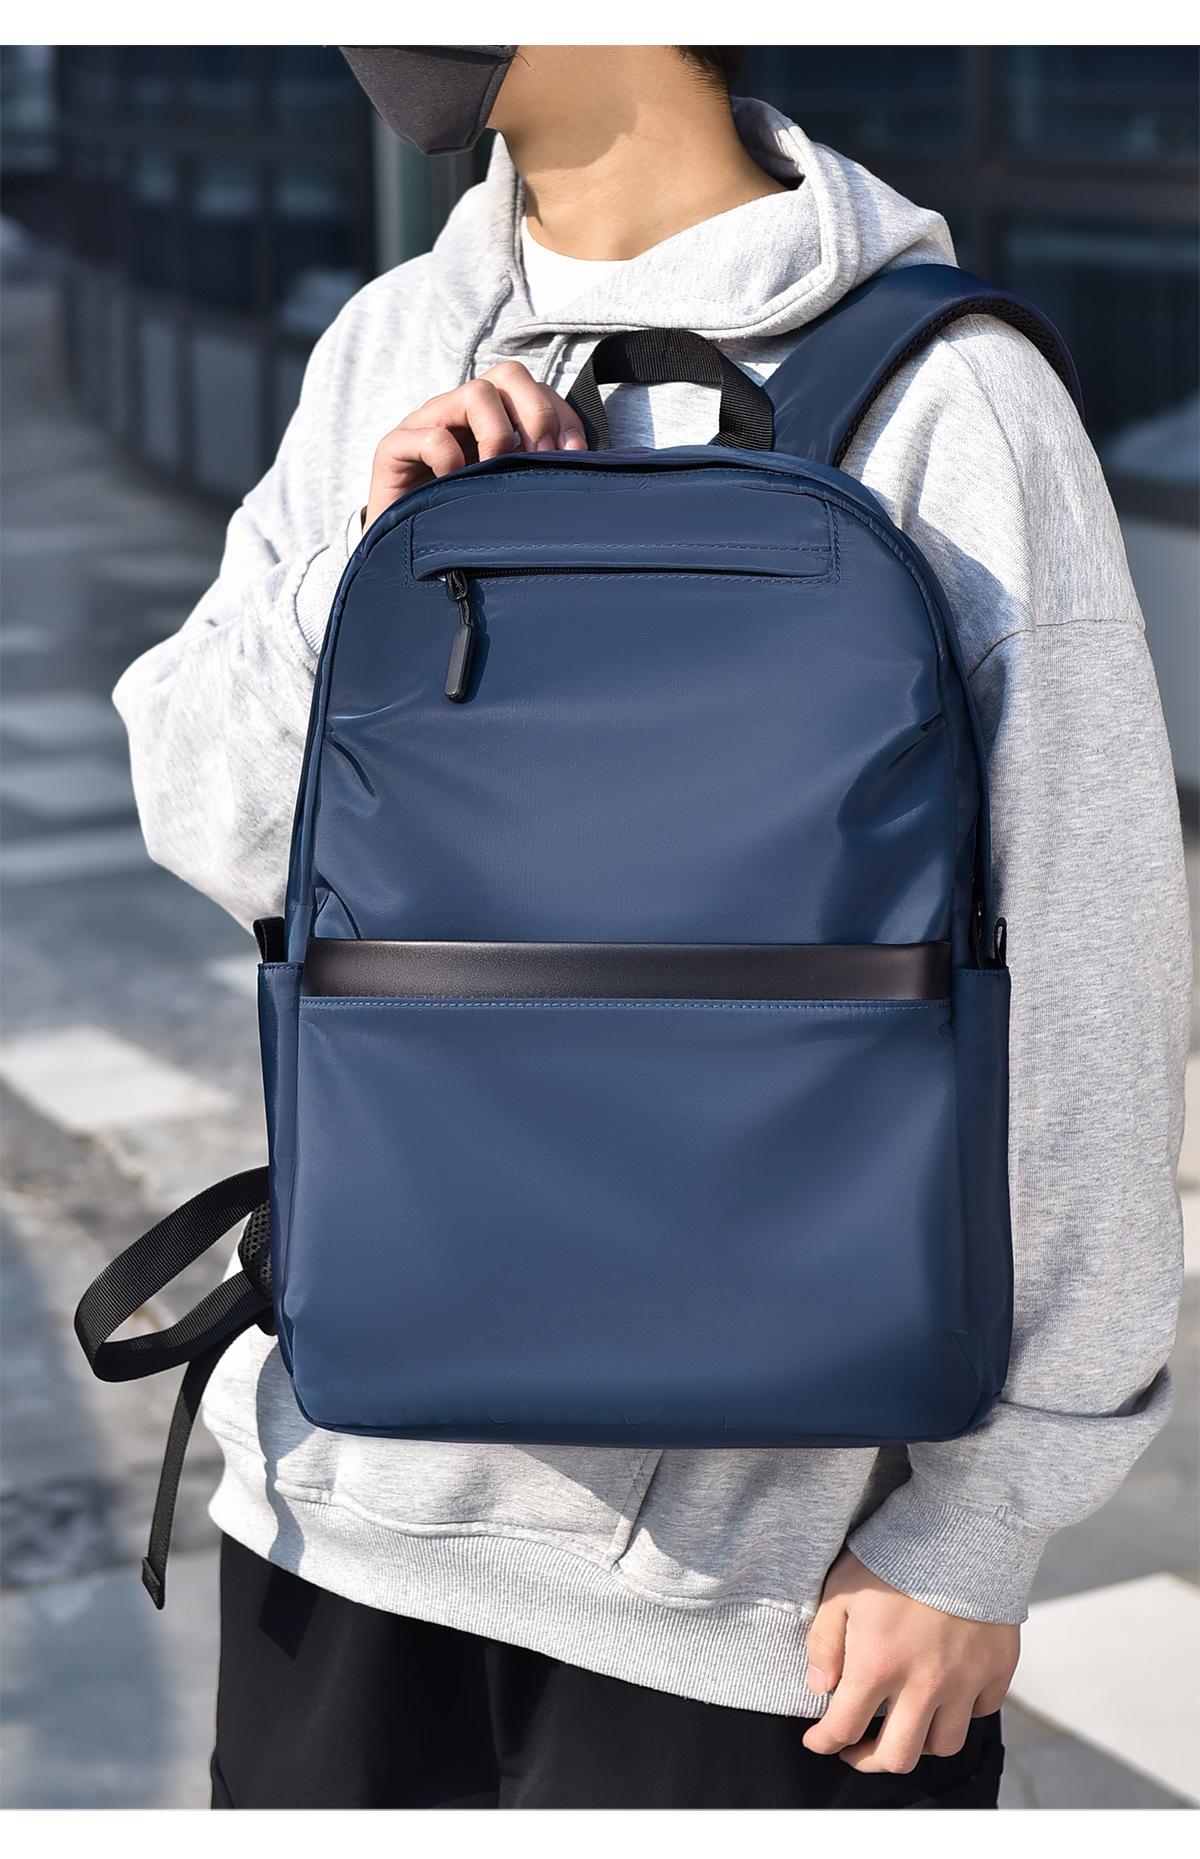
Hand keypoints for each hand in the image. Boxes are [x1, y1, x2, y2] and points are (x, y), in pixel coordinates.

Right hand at [362, 361, 586, 527]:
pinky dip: (450, 460)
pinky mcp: (394, 448)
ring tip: (498, 473)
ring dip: (499, 434)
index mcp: (490, 417)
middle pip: (507, 374)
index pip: (535, 389)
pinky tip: (455, 487)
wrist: (401, 550)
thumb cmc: (458, 522)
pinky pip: (431, 437)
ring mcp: (426, 424)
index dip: (562, 415)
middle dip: (537, 413)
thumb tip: (582, 466)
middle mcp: (459, 412)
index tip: (575, 454)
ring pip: (475, 393)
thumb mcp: (505, 492)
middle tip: (543, 460)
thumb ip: (534, 473)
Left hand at [801, 1547, 1018, 1772]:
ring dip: (919, 1741)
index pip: (843, 1729)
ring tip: (905, 1724)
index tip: (817, 1741)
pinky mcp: (997, 1669)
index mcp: (878, 1667)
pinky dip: (962, 1712)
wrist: (962, 1527)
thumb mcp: (840, 1588)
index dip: (824, 1742)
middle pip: (899, 1757)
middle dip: (871, 1760)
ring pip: (944, 1744)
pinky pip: (981, 1712)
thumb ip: (824, 1642)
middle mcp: (924, 1685)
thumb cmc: (894, 1555)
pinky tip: (945, 1693)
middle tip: (859, 1749)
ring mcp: (965, 1681)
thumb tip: (820, 1687)